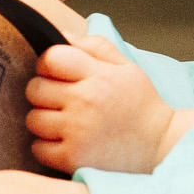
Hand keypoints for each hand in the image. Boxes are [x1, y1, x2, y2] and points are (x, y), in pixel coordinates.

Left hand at [24, 34, 172, 174]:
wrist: (161, 146)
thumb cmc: (141, 104)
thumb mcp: (126, 66)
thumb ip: (93, 46)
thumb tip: (61, 34)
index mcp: (98, 76)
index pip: (50, 58)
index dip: (48, 64)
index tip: (58, 74)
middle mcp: (85, 102)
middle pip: (35, 89)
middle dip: (44, 92)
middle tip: (63, 100)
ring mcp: (77, 132)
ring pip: (33, 119)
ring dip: (44, 121)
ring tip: (66, 122)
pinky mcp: (73, 159)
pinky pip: (38, 148)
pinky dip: (47, 146)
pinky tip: (67, 141)